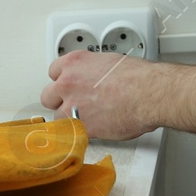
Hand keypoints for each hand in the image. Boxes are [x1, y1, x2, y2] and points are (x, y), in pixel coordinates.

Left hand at [40, 50, 155, 139]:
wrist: (147, 94)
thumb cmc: (137, 77)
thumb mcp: (109, 62)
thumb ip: (93, 72)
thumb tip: (96, 78)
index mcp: (74, 63)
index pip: (53, 71)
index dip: (62, 80)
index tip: (69, 86)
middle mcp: (67, 83)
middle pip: (48, 96)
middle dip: (59, 101)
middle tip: (73, 103)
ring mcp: (71, 106)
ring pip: (59, 117)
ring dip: (70, 119)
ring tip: (88, 119)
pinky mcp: (80, 127)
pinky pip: (73, 132)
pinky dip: (81, 133)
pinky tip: (94, 129)